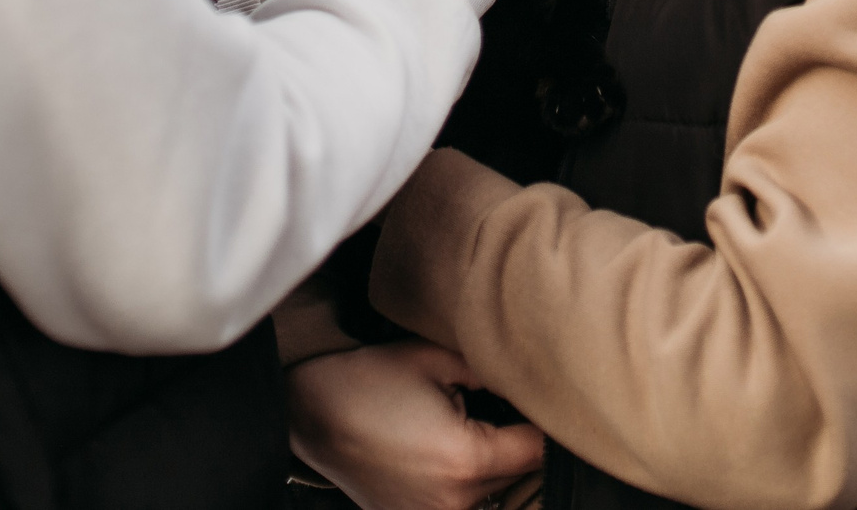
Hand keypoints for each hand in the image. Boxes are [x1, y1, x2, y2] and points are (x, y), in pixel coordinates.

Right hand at [287, 340, 543, 509]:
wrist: (309, 410)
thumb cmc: (370, 379)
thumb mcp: (436, 360)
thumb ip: (491, 371)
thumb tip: (527, 379)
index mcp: (467, 459)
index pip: (539, 451)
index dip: (547, 422)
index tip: (544, 400)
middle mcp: (455, 501)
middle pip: (520, 475)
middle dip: (518, 441)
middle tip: (504, 405)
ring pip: (496, 494)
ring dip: (496, 466)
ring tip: (469, 428)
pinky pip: (464, 505)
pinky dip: (467, 484)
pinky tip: (448, 452)